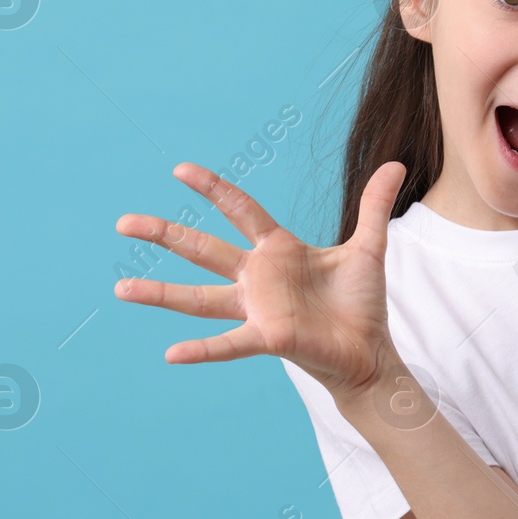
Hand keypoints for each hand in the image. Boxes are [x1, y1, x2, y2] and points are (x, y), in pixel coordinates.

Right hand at [113, 159, 407, 399]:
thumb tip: (396, 164)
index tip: (180, 170)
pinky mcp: (268, 338)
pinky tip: (171, 354)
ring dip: (160, 294)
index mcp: (278, 250)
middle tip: (123, 222)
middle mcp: (259, 278)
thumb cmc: (361, 303)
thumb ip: (374, 206)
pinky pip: (229, 344)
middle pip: (203, 249)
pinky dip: (202, 350)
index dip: (213, 189)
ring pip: (200, 298)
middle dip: (165, 234)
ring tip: (121, 289)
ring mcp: (258, 309)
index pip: (240, 210)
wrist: (370, 351)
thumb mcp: (368, 247)